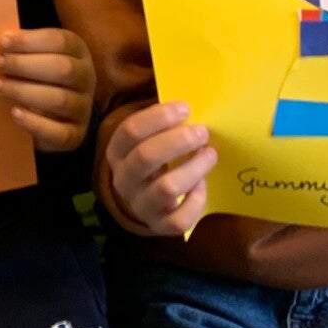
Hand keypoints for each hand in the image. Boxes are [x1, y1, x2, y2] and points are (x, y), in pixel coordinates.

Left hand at [0, 28, 95, 152]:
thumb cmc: (39, 77)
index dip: (30, 41)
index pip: (60, 41)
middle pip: (62, 68)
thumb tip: (0, 41)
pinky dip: (35, 123)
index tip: (2, 43)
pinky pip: (59, 132)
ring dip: (24, 92)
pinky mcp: (75, 134)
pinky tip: (14, 113)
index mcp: (78, 51)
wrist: (54, 115)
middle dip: (25, 65)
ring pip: (60, 99)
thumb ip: (21, 47)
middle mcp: (86, 77)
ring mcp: (83, 107)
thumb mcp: (35, 56)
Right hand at [102, 99, 216, 236]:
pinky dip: (196, 201)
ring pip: (167, 188)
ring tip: (210, 154)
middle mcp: (124, 180)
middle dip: (178, 141)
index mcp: (117, 153)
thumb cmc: (152, 160)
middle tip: (202, 131)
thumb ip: (162, 121)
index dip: (158, 117)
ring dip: (194, 167)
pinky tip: (203, 185)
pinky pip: (179, 219)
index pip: (130, 131)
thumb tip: (188, 100)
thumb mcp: (147, 139)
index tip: (185, 108)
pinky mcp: (160, 226)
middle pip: (146, 156)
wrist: (142, 201)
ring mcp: (141, 205)